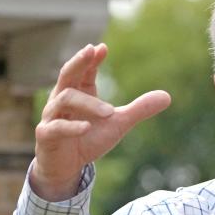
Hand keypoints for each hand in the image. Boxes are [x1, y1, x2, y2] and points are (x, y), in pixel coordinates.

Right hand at [31, 43, 171, 200]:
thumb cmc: (88, 138)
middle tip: (90, 50)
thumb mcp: (118, 123)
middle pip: (67, 74)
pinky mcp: (46, 135)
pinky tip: (86, 128)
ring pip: (65, 99)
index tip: (102, 48)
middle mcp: (62, 99)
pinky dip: (72, 126)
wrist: (66, 167)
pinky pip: (57, 127)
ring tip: (110, 112)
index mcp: (78, 92)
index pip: (83, 70)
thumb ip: (139, 109)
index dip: (91, 58)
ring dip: (89, 103)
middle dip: (79, 61)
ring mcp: (52, 116)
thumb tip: (168, 96)